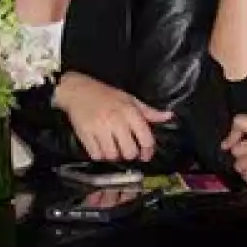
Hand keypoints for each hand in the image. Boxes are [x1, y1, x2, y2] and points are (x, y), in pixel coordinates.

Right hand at [53, 73, 172, 162]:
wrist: (77, 90)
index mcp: (130, 112)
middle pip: (130, 152)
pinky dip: (99, 155)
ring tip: (112, 147)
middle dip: (129, 154)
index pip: (146, 139)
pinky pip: (96, 155)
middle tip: (126, 149)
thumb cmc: (106, 95)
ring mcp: (99, 128)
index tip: (146, 154)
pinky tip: (100, 147)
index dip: (148, 151)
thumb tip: (168, 116)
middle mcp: (116, 120)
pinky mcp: (85, 134)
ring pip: (112, 156)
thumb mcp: (130, 99)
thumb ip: (149, 112)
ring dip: (113, 155)